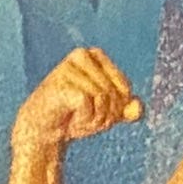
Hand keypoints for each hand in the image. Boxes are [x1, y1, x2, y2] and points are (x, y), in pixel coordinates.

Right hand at [11, 46, 140, 158]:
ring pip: (101, 98)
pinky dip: (84, 119)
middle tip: (86, 120)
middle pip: (114, 93)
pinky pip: (87, 103)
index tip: (99, 112)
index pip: (125, 88)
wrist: (44, 129)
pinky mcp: (59, 83)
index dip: (117, 109)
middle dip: (105, 116)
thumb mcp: (107, 113)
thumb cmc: (76, 115)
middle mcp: (81, 54)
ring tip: (78, 120)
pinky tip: (71, 120)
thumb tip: (138, 108)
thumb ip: (127, 110)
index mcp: (96, 55)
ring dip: (94, 120)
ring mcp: (68, 67)